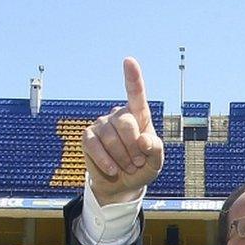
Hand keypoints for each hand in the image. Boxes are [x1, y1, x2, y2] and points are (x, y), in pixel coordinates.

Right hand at [82, 58, 163, 205]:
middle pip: (126, 123)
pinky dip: (105, 160)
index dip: (133, 77)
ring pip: (110, 137)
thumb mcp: (156, 160)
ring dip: (122, 157)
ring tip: (128, 166)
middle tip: (138, 162)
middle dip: (134, 147)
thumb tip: (143, 140)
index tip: (129, 61)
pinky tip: (113, 169)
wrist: (123, 184)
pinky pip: (94, 146)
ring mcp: (102, 124)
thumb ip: (156, 149)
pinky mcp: (88, 136)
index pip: (136, 94)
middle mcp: (119, 115)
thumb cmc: (143, 167)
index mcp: (139, 115)